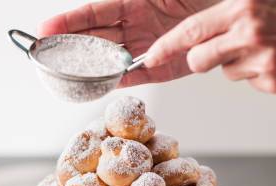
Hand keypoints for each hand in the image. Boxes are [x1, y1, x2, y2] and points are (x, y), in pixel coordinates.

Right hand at [38, 0, 215, 86]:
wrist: (229, 18)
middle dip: (70, 46)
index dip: (70, 21)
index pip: (94, 13)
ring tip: (64, 75)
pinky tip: (96, 87)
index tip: (46, 29)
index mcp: (133, 1)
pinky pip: (131, 77)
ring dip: (88, 67)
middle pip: (95, 37)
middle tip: (46, 56)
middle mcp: (134, 25)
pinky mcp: (158, 68)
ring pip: (109, 59)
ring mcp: (144, 47)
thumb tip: (115, 3)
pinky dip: (114, 82)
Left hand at [145, 0, 275, 91]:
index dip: (167, 47)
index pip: (192, 31)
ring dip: (237, 62)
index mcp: (244, 7)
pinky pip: (250, 82)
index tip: (150, 56)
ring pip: (226, 73)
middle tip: (217, 50)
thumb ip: (232, 10)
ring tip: (266, 45)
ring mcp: (263, 61)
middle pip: (199, 61)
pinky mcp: (274, 82)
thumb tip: (202, 30)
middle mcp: (249, 34)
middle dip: (200, 59)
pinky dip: (259, 73)